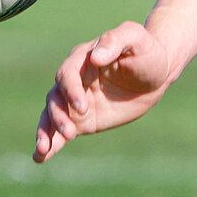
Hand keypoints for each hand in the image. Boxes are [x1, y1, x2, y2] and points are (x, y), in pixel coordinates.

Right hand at [33, 21, 172, 162]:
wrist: (156, 74)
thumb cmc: (147, 51)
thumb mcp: (136, 38)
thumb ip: (115, 40)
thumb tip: (95, 56)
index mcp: (83, 58)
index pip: (66, 74)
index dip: (70, 91)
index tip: (82, 107)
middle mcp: (74, 80)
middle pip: (55, 97)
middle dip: (58, 115)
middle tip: (70, 132)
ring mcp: (76, 101)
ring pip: (52, 115)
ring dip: (46, 131)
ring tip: (44, 149)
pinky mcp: (81, 120)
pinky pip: (60, 133)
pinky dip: (49, 145)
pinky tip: (39, 158)